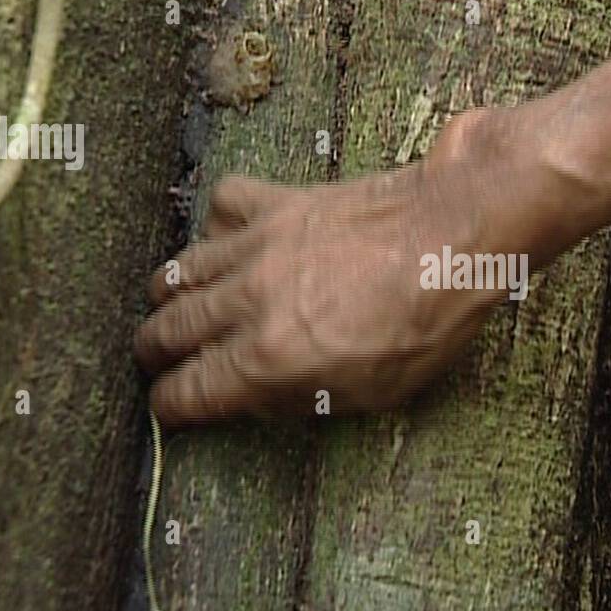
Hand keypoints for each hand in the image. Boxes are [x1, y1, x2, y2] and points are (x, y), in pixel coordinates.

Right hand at [135, 108, 541, 426]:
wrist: (455, 236)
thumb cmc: (429, 321)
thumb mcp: (376, 392)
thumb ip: (305, 397)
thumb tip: (260, 395)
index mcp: (270, 359)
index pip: (189, 390)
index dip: (170, 406)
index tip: (170, 406)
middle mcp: (249, 302)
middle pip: (168, 330)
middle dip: (155, 353)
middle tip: (159, 359)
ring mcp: (258, 247)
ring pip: (179, 272)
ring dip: (169, 297)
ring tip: (176, 307)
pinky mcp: (278, 204)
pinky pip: (221, 208)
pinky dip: (216, 226)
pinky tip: (233, 241)